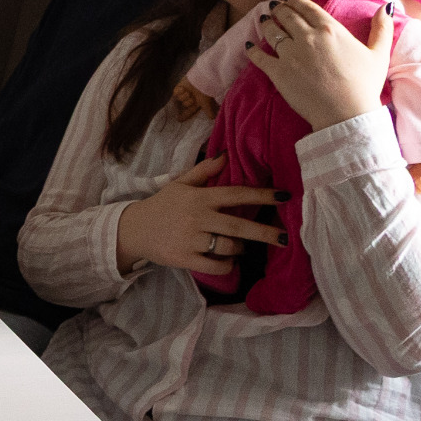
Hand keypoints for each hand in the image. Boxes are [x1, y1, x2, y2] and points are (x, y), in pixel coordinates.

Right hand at [115, 155, 286, 275]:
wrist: (134, 230)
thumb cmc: (162, 206)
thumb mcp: (180, 184)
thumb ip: (204, 171)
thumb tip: (227, 154)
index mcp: (199, 198)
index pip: (236, 194)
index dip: (262, 195)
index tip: (285, 196)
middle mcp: (197, 218)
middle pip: (239, 227)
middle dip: (265, 233)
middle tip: (286, 237)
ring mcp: (191, 240)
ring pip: (229, 247)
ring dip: (240, 248)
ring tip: (240, 246)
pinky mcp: (185, 259)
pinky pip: (216, 266)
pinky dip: (227, 265)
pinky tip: (228, 260)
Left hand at [244, 0, 394, 131]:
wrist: (345, 113)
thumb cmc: (364, 85)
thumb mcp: (379, 53)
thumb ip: (382, 28)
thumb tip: (385, 6)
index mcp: (330, 29)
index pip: (307, 8)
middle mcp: (307, 37)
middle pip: (286, 16)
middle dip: (278, 9)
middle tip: (274, 7)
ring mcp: (290, 54)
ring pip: (271, 32)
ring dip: (266, 24)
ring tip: (263, 20)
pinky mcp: (278, 72)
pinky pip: (259, 57)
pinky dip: (252, 50)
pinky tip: (249, 46)